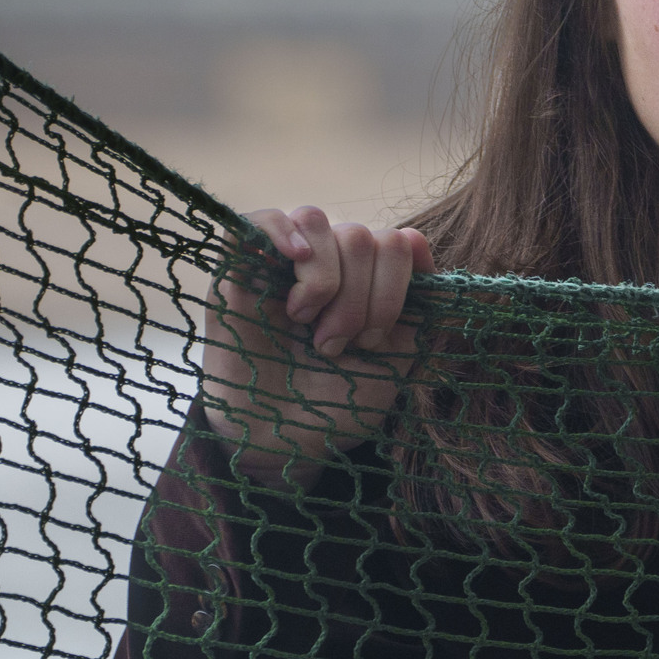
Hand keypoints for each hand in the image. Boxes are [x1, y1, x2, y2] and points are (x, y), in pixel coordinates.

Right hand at [201, 207, 430, 487]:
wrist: (282, 439)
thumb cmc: (340, 401)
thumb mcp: (399, 359)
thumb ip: (421, 306)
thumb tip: (414, 239)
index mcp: (370, 278)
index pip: (398, 243)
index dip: (394, 289)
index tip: (374, 340)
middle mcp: (330, 262)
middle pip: (361, 235)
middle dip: (358, 299)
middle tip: (334, 345)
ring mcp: (282, 263)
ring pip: (316, 221)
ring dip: (322, 279)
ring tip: (306, 322)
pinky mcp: (237, 270)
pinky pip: (256, 220)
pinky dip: (279, 230)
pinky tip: (293, 260)